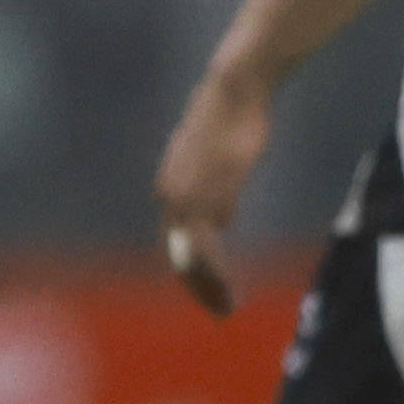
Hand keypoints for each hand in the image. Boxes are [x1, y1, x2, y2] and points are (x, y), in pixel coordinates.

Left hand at [152, 68, 271, 317]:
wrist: (233, 91)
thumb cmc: (234, 120)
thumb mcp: (220, 163)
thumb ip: (215, 192)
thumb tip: (222, 218)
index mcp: (170, 186)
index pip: (175, 241)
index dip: (192, 270)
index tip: (211, 290)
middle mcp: (169, 195)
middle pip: (178, 255)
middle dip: (198, 287)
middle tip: (219, 311)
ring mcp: (184, 197)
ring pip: (189, 257)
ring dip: (208, 287)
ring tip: (226, 309)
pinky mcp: (203, 196)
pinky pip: (204, 248)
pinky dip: (215, 273)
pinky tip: (228, 289)